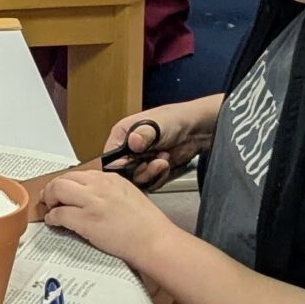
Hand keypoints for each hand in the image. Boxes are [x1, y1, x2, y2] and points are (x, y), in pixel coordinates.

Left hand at [37, 166, 168, 270]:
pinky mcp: (86, 220)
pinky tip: (54, 222)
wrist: (154, 240)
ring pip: (57, 190)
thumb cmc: (146, 224)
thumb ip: (108, 191)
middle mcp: (99, 185)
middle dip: (54, 188)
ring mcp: (92, 202)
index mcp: (110, 178)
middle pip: (64, 178)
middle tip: (51, 199)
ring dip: (50, 199)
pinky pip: (59, 213)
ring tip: (51, 208)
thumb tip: (89, 195)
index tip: (63, 191)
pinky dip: (52, 217)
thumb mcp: (128, 194)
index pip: (79, 174)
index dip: (67, 183)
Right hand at [101, 99, 218, 189]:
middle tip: (154, 162)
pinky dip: (159, 178)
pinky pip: (149, 184)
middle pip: (122, 173)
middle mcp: (127, 150)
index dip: (120, 166)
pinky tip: (166, 164)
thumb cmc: (174, 120)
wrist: (195, 130)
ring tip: (163, 160)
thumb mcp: (158, 125)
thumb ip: (144, 135)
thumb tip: (133, 141)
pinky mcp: (151, 172)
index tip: (134, 165)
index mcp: (121, 135)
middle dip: (140, 171)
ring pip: (136, 181)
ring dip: (151, 174)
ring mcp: (139, 162)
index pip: (109, 158)